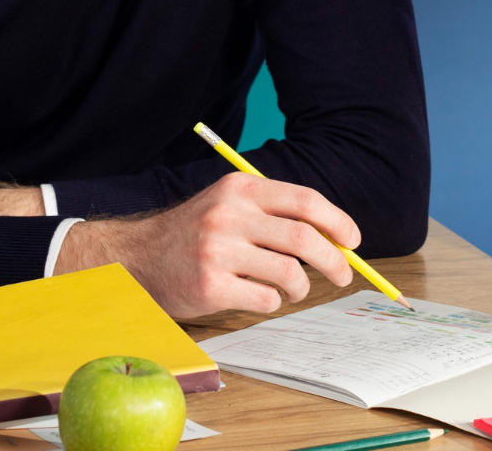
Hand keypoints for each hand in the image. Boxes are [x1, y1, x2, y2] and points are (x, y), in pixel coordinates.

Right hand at [55, 172, 359, 317]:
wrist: (138, 259)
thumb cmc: (197, 234)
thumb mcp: (230, 205)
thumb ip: (276, 214)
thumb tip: (337, 239)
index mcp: (240, 189)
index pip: (305, 201)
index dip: (337, 221)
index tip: (353, 241)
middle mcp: (229, 215)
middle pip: (304, 239)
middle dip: (334, 261)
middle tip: (343, 275)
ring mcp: (217, 251)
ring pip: (289, 273)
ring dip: (299, 286)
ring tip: (291, 288)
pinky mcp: (210, 286)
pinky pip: (265, 300)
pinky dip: (271, 302)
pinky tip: (255, 295)